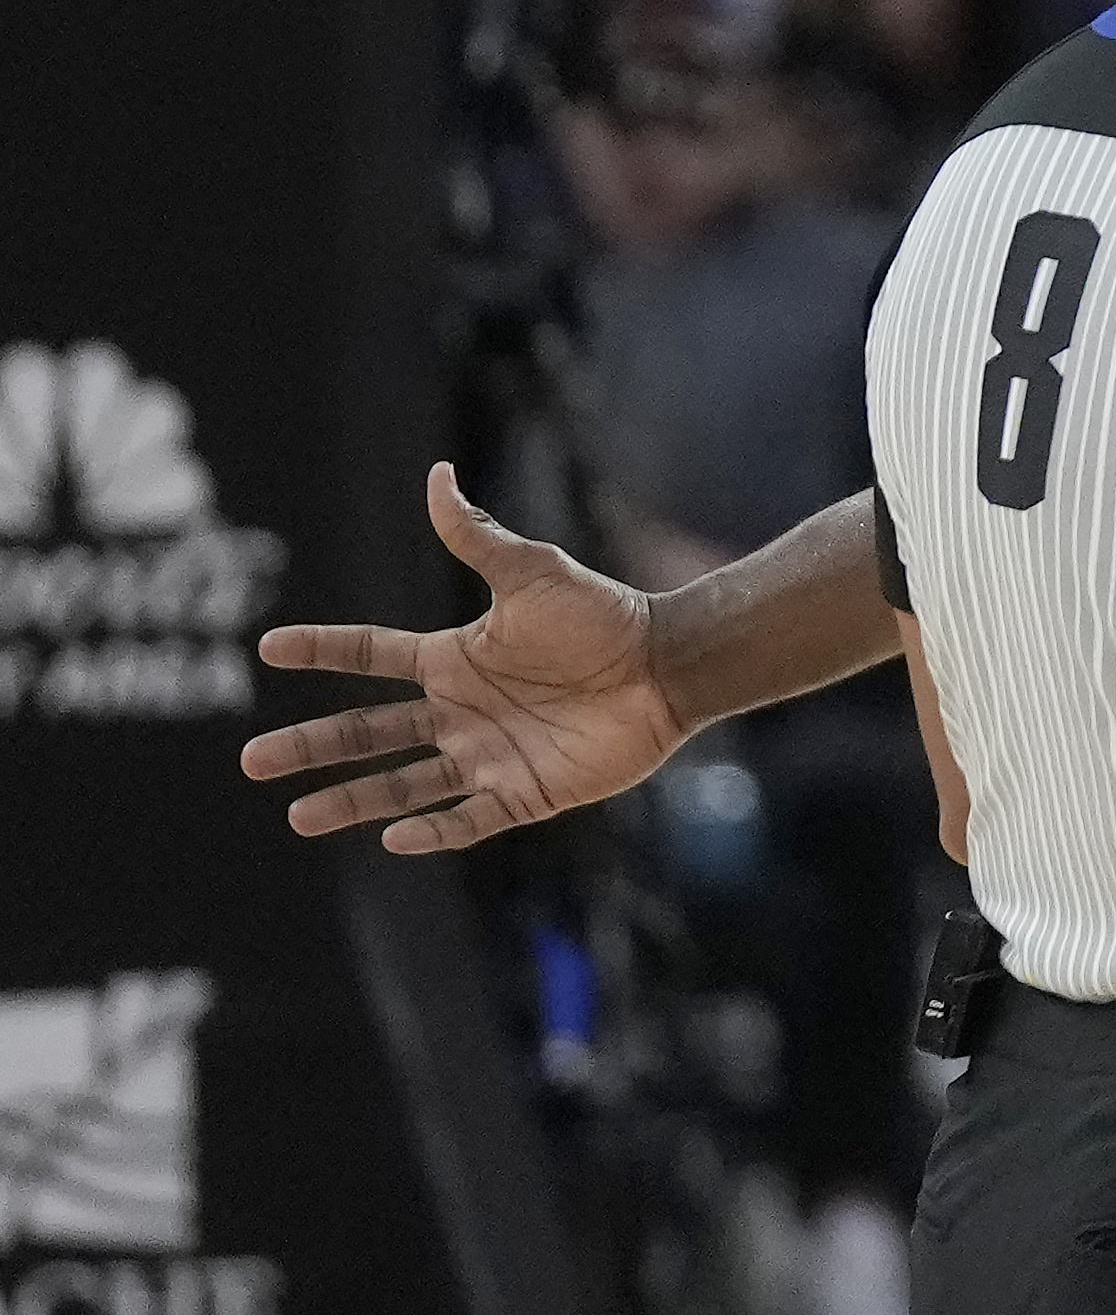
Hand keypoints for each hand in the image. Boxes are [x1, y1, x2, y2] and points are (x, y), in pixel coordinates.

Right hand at [239, 463, 690, 852]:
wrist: (665, 666)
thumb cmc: (602, 616)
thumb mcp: (531, 574)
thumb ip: (477, 537)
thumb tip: (435, 475)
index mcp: (453, 658)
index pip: (371, 654)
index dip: (323, 650)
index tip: (268, 648)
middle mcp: (460, 711)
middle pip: (369, 730)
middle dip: (311, 746)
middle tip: (251, 762)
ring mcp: (488, 754)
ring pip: (404, 784)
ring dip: (352, 799)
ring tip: (296, 818)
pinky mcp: (525, 792)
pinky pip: (469, 819)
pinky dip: (432, 831)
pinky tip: (392, 839)